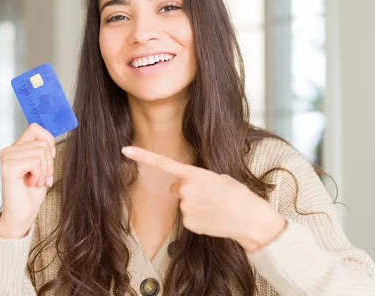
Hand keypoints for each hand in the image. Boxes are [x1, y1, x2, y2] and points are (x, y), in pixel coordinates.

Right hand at [0, 123, 55, 238]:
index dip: (48, 141)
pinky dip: (39, 174)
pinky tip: (31, 183)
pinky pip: (36, 160)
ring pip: (41, 151)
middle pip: (42, 142)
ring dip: (45, 170)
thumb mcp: (42, 166)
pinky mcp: (8, 166)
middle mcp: (9, 150)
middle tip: (42, 177)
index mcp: (16, 148)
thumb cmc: (32, 192)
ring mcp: (7, 157)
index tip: (48, 159)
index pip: (35, 128)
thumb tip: (50, 137)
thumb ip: (43, 149)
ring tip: (36, 181)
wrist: (23, 213)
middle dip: (49, 162)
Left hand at [121, 146, 286, 251]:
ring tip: (215, 207)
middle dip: (188, 191)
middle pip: (177, 189)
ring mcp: (185, 207)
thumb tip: (184, 190)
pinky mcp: (188, 223)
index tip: (124, 150)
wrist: (249, 218)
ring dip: (196, 205)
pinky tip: (213, 218)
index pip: (163, 163)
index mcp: (194, 173)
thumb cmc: (237, 195)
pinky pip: (189, 218)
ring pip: (184, 204)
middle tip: (209, 195)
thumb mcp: (218, 178)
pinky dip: (199, 219)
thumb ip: (197, 180)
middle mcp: (185, 189)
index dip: (142, 156)